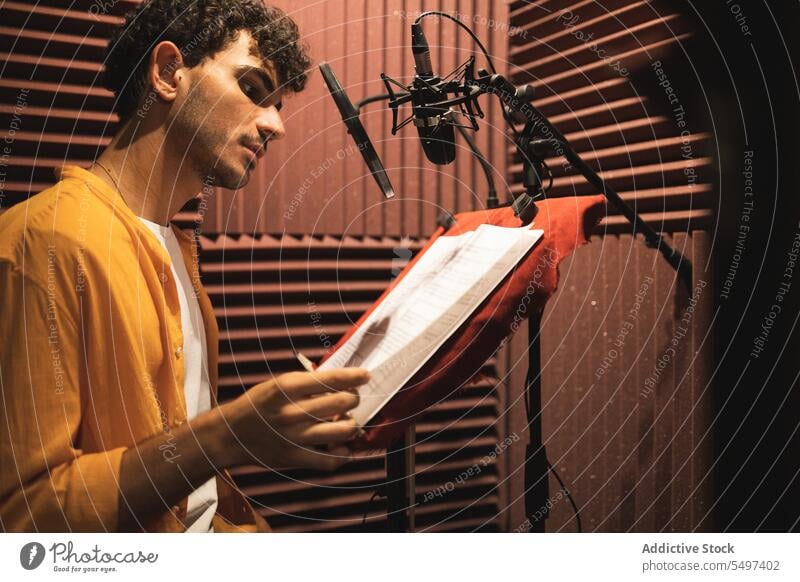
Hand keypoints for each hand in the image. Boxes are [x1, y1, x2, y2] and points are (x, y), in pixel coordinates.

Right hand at [218, 368, 368, 470]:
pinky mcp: (296, 458)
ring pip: (343, 430)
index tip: (365, 375)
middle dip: (354, 398)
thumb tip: (341, 382)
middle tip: (352, 398)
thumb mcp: (277, 384)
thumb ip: (307, 383)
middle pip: (342, 403)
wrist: (230, 434)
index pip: (331, 379)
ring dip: (352, 423)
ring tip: (347, 419)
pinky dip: (344, 454)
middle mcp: (293, 413)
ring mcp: (295, 438)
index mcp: (287, 388)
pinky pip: (331, 461)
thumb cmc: (257, 404)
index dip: (354, 377)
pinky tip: (343, 446)